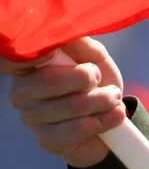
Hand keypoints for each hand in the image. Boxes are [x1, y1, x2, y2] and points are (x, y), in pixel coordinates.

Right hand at [2, 37, 125, 167]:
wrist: (109, 120)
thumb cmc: (95, 84)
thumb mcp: (93, 58)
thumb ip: (81, 43)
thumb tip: (70, 29)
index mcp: (27, 67)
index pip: (13, 59)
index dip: (33, 54)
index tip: (53, 52)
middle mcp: (22, 92)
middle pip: (47, 80)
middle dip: (84, 77)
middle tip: (100, 77)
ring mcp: (32, 118)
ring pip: (70, 106)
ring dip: (102, 100)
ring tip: (113, 97)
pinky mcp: (48, 140)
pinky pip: (79, 128)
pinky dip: (104, 120)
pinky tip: (114, 115)